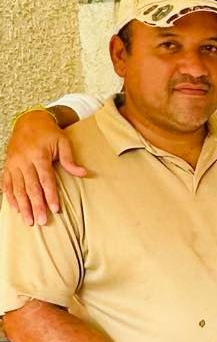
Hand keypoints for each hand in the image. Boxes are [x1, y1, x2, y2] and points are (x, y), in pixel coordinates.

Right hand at [3, 112, 87, 226]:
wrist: (29, 120)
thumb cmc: (49, 133)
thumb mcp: (63, 142)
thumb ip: (70, 159)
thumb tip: (83, 173)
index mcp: (39, 154)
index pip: (45, 179)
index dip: (50, 195)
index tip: (55, 209)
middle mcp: (24, 160)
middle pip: (30, 187)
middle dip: (36, 205)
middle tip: (40, 221)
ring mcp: (14, 163)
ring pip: (17, 188)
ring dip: (23, 206)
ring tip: (28, 221)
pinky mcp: (8, 165)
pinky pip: (7, 183)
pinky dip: (10, 197)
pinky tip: (15, 209)